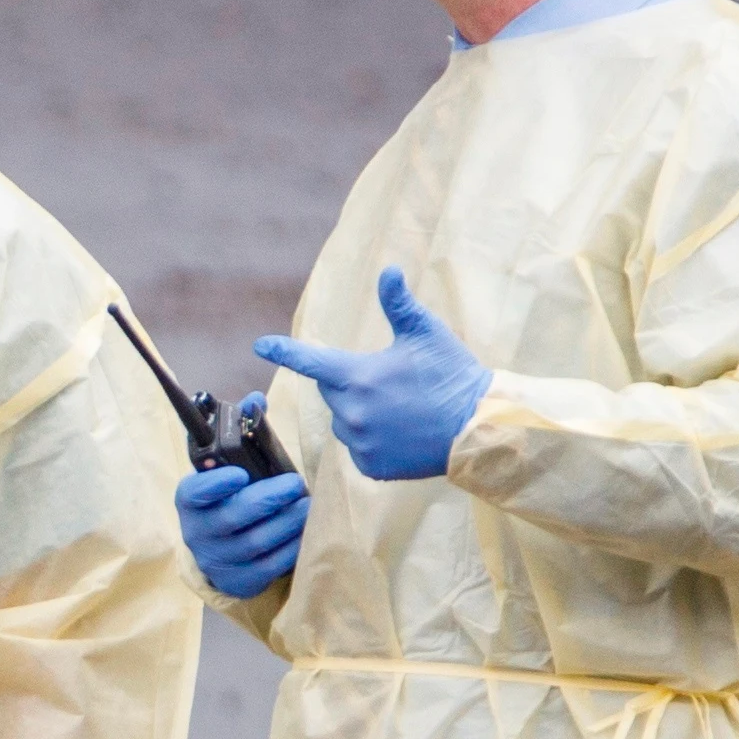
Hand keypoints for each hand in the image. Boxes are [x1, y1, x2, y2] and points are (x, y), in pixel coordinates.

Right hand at [175, 426, 307, 598]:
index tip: (240, 474)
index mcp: (190, 499)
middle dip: (267, 500)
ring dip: (285, 523)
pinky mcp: (238, 580)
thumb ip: (240, 433)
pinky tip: (304, 531)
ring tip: (306, 506)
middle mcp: (198, 531)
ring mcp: (217, 558)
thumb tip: (257, 400)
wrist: (219, 549)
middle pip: (232, 517)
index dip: (215, 485)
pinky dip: (289, 548)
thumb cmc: (227, 497)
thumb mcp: (226, 468)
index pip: (195, 492)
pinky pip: (268, 567)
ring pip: (254, 543)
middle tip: (295, 484)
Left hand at [258, 268, 491, 482]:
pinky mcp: (371, 467)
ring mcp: (360, 444)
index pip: (311, 362)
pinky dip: (371, 440)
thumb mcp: (426, 334)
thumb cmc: (453, 375)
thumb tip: (388, 270)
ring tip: (400, 409)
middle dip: (350, 383)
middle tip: (388, 380)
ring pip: (344, 422)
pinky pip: (358, 449)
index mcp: (358, 377)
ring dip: (359, 413)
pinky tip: (401, 433)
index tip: (260, 345)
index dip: (284, 351)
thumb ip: (398, 305)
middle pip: (331, 392)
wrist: (478, 429)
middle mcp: (352, 413)